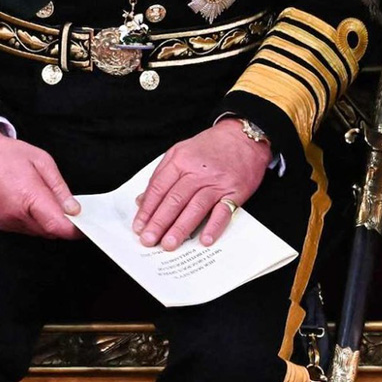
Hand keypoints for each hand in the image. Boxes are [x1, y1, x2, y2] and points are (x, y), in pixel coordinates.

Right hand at [0, 126, 81, 239]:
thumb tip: (73, 209)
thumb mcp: (41, 160)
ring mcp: (5, 221)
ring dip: (47, 222)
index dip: (75, 230)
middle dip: (62, 224)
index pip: (57, 226)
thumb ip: (59, 188)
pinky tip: (30, 203)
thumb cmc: (7, 154)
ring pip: (37, 232)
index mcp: (28, 196)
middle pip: (49, 232)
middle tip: (69, 208)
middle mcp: (15, 214)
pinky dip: (32, 221)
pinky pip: (23, 229)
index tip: (85, 225)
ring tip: (44, 199)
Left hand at [132, 120, 269, 249]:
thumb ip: (161, 175)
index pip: (159, 188)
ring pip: (195, 207)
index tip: (139, 226)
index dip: (147, 209)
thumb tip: (143, 200)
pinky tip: (204, 240)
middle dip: (159, 222)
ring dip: (181, 227)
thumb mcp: (180, 152)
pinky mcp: (234, 191)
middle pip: (174, 199)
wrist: (243, 136)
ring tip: (169, 244)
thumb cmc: (210, 146)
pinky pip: (223, 211)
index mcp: (180, 160)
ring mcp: (216, 182)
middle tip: (148, 240)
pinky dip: (214, 226)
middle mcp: (197, 172)